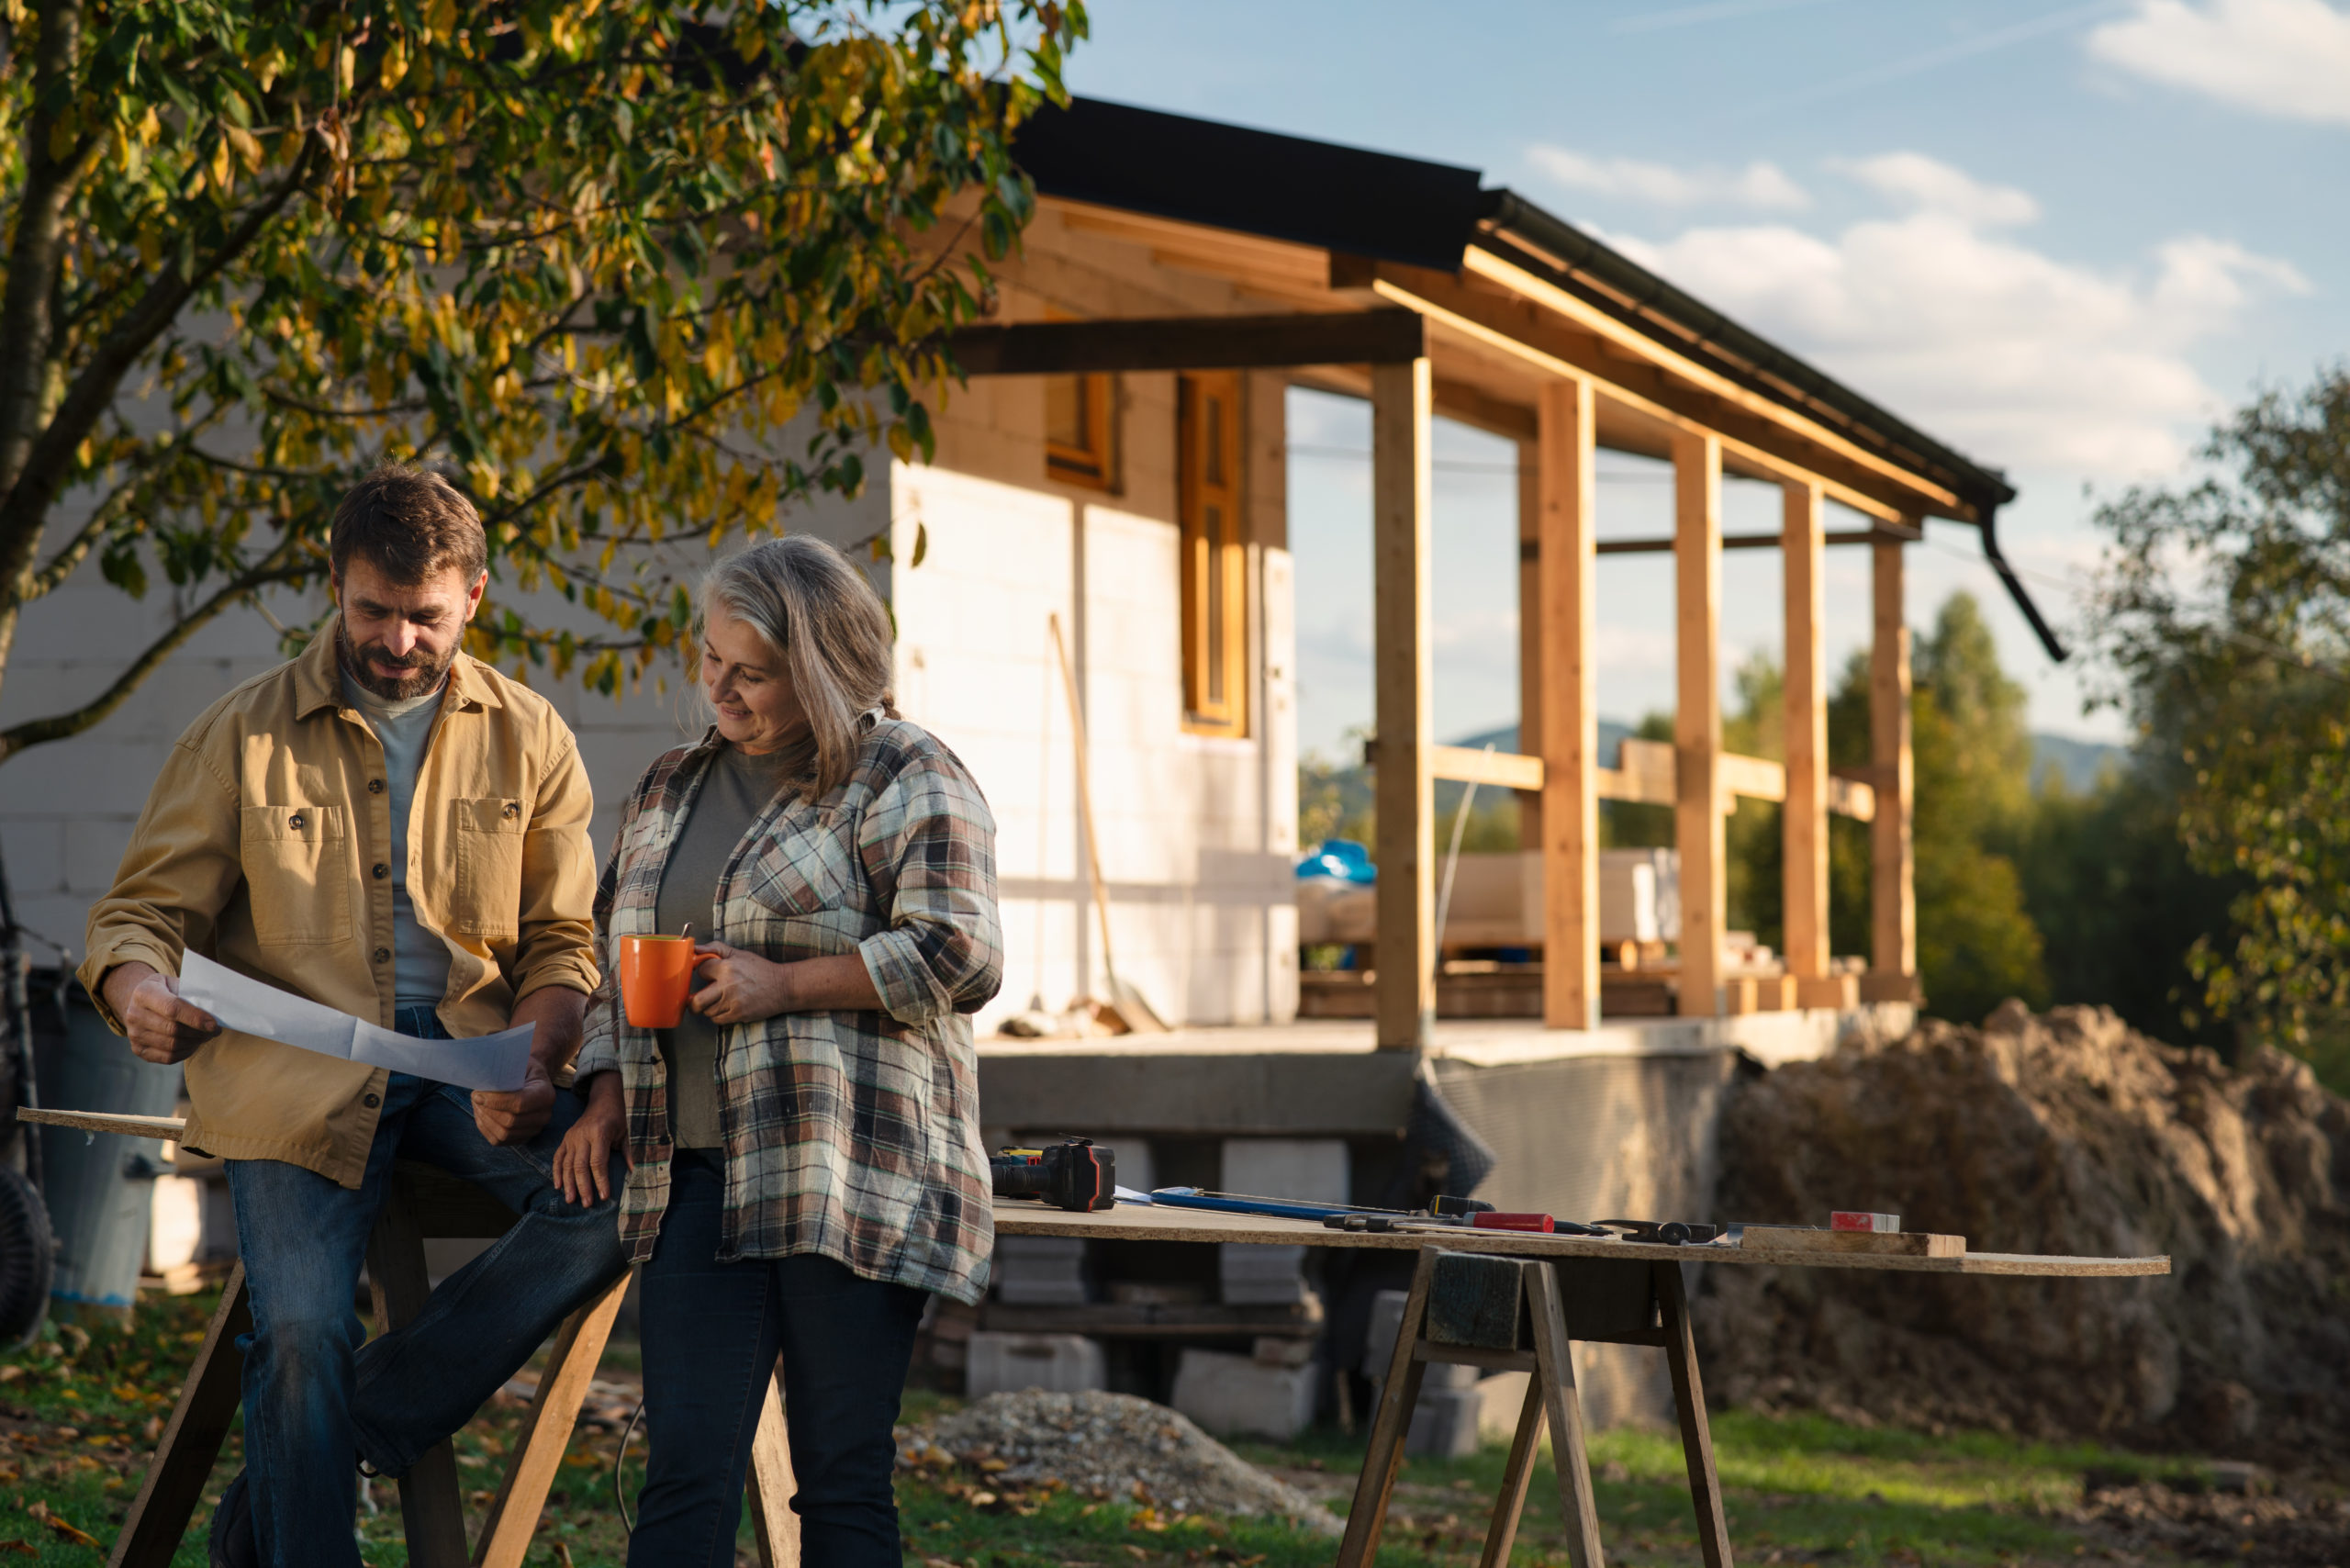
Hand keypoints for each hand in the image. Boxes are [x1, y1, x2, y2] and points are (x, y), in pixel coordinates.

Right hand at [108, 964, 221, 1064]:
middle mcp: (134, 1014)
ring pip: (172, 1045)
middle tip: (215, 1030)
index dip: (196, 1018)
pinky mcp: (138, 1049)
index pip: (172, 1009)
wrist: (140, 1001)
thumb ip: (192, 994)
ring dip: (195, 1042)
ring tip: (206, 1036)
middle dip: (199, 1032)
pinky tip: (194, 1044)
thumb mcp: (175, 983)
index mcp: (144, 993)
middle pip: (173, 1030)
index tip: (214, 1025)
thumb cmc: (165, 990)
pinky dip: (186, 1052)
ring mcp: (134, 1034)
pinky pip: (167, 1057)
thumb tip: (215, 1010)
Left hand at [471, 1059, 555, 1145]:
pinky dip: (485, 1128)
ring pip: (503, 1133)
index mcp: (546, 1094)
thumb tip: (481, 1082)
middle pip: (510, 1121)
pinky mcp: (522, 1138)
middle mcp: (544, 1115)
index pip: (519, 1103)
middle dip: (487, 1110)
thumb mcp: (516, 1063)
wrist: (531, 1079)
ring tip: (477, 1105)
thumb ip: (503, 1073)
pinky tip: (481, 1115)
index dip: (496, 1101)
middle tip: (475, 1097)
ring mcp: (535, 1129)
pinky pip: (499, 1140)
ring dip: (485, 1120)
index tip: (478, 1094)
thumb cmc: (521, 1068)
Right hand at [554, 1071, 626, 1205]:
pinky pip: (558, 1157)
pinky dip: (556, 1172)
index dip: (600, 1180)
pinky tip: (558, 1186)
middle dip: (583, 1187)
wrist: (603, 1100)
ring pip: (567, 1164)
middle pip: (580, 1166)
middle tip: (586, 1204)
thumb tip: (633, 1173)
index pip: (598, 1162)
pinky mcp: (565, 1139)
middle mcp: (582, 1136)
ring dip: (568, 1183)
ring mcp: (572, 1137)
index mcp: (600, 1134)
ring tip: (571, 1200)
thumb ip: (628, 1153)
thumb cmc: (617, 1118)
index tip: (604, 1196)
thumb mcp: (625, 1133)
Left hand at [688, 941, 792, 1024]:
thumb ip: (716, 948)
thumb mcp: (740, 954)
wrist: (783, 987)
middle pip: (696, 1001)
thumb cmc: (761, 970)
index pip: (701, 971)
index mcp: (727, 967)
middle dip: (693, 1002)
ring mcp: (733, 1002)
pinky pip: (718, 1020)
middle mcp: (728, 985)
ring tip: (719, 1001)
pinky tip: (726, 1008)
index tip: (709, 975)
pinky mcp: (739, 1015)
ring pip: (707, 1011)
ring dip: (709, 1007)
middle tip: (696, 1000)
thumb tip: (695, 948)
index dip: (704, 973)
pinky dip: (719, 1015)